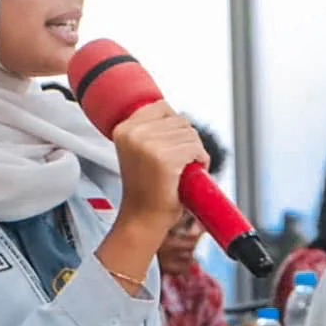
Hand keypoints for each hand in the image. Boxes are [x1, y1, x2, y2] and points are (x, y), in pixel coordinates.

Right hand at [110, 101, 209, 240]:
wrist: (143, 218)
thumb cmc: (146, 188)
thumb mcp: (138, 151)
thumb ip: (150, 129)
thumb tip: (174, 113)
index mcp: (124, 128)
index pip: (162, 107)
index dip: (175, 126)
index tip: (172, 146)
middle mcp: (134, 133)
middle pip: (180, 120)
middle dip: (187, 140)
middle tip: (179, 163)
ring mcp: (148, 144)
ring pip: (191, 133)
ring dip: (195, 151)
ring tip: (183, 169)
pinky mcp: (165, 158)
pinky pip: (196, 149)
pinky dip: (201, 160)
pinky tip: (190, 173)